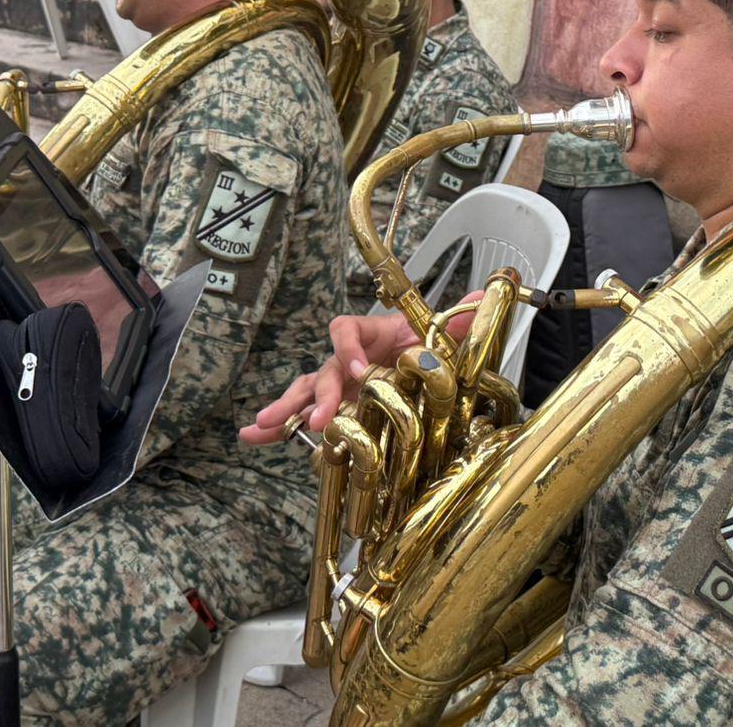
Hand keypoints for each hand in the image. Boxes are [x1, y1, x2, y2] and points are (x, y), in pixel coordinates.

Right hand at [240, 297, 481, 445]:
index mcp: (372, 333)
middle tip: (318, 418)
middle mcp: (349, 358)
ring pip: (305, 391)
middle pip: (325, 369)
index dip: (348, 347)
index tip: (358, 370)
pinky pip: (302, 414)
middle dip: (318, 394)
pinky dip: (277, 426)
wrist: (423, 361)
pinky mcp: (334, 406)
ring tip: (259, 427)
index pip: (347, 329)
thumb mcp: (441, 334)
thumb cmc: (424, 345)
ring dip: (284, 408)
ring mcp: (338, 383)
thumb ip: (457, 321)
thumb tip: (478, 296)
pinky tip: (253, 437)